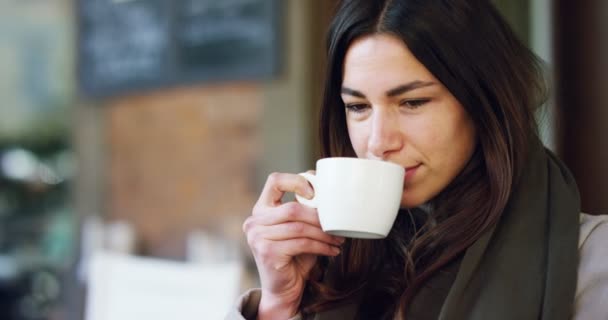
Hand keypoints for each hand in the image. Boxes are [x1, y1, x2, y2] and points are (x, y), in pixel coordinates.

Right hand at [243, 172, 343, 319]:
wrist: (282, 290)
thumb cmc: (294, 256)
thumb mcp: (298, 229)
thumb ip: (305, 210)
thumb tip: (329, 190)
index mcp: (261, 209)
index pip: (274, 181)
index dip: (296, 181)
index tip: (315, 193)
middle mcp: (254, 221)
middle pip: (292, 208)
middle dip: (319, 217)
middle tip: (337, 225)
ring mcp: (258, 236)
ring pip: (299, 227)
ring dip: (324, 234)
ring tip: (338, 239)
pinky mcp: (267, 252)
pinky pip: (301, 243)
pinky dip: (321, 246)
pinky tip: (332, 250)